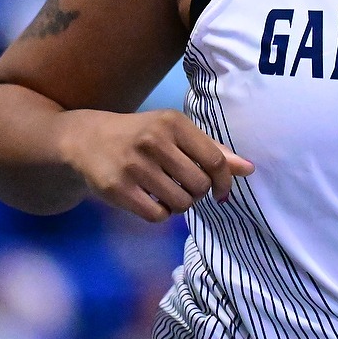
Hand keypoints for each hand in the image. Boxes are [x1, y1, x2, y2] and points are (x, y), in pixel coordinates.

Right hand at [57, 108, 254, 222]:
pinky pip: (157, 215)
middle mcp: (153, 141)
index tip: (221, 192)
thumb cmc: (143, 136)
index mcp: (173, 123)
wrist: (87, 139)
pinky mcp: (117, 188)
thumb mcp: (176, 133)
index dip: (224, 181)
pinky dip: (161, 214)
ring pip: (180, 203)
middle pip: (199, 185)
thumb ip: (212, 150)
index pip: (215, 160)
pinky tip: (153, 201)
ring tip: (170, 194)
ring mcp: (133, 165)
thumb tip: (250, 169)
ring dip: (181, 205)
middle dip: (199, 193)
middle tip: (187, 188)